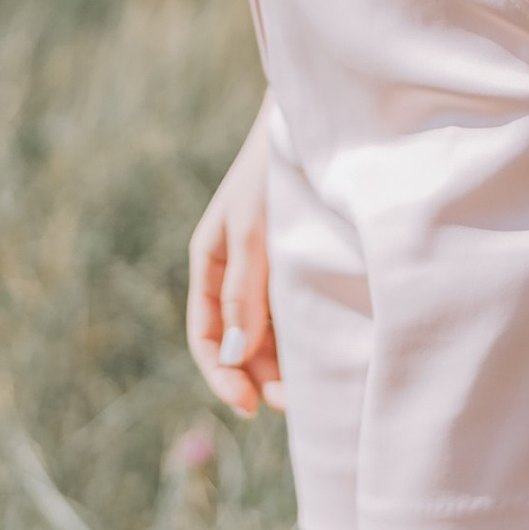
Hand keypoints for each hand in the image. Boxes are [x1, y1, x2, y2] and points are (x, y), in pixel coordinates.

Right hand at [186, 95, 285, 416]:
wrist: (314, 124)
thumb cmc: (273, 172)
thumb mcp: (252, 232)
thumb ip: (242, 293)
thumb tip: (233, 356)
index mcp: (210, 261)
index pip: (205, 336)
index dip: (222, 376)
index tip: (250, 405)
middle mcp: (235, 270)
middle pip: (237, 341)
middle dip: (259, 376)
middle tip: (290, 403)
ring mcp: (266, 267)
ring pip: (267, 331)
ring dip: (282, 362)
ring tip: (311, 388)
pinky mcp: (297, 263)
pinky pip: (293, 312)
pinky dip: (302, 337)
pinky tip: (324, 353)